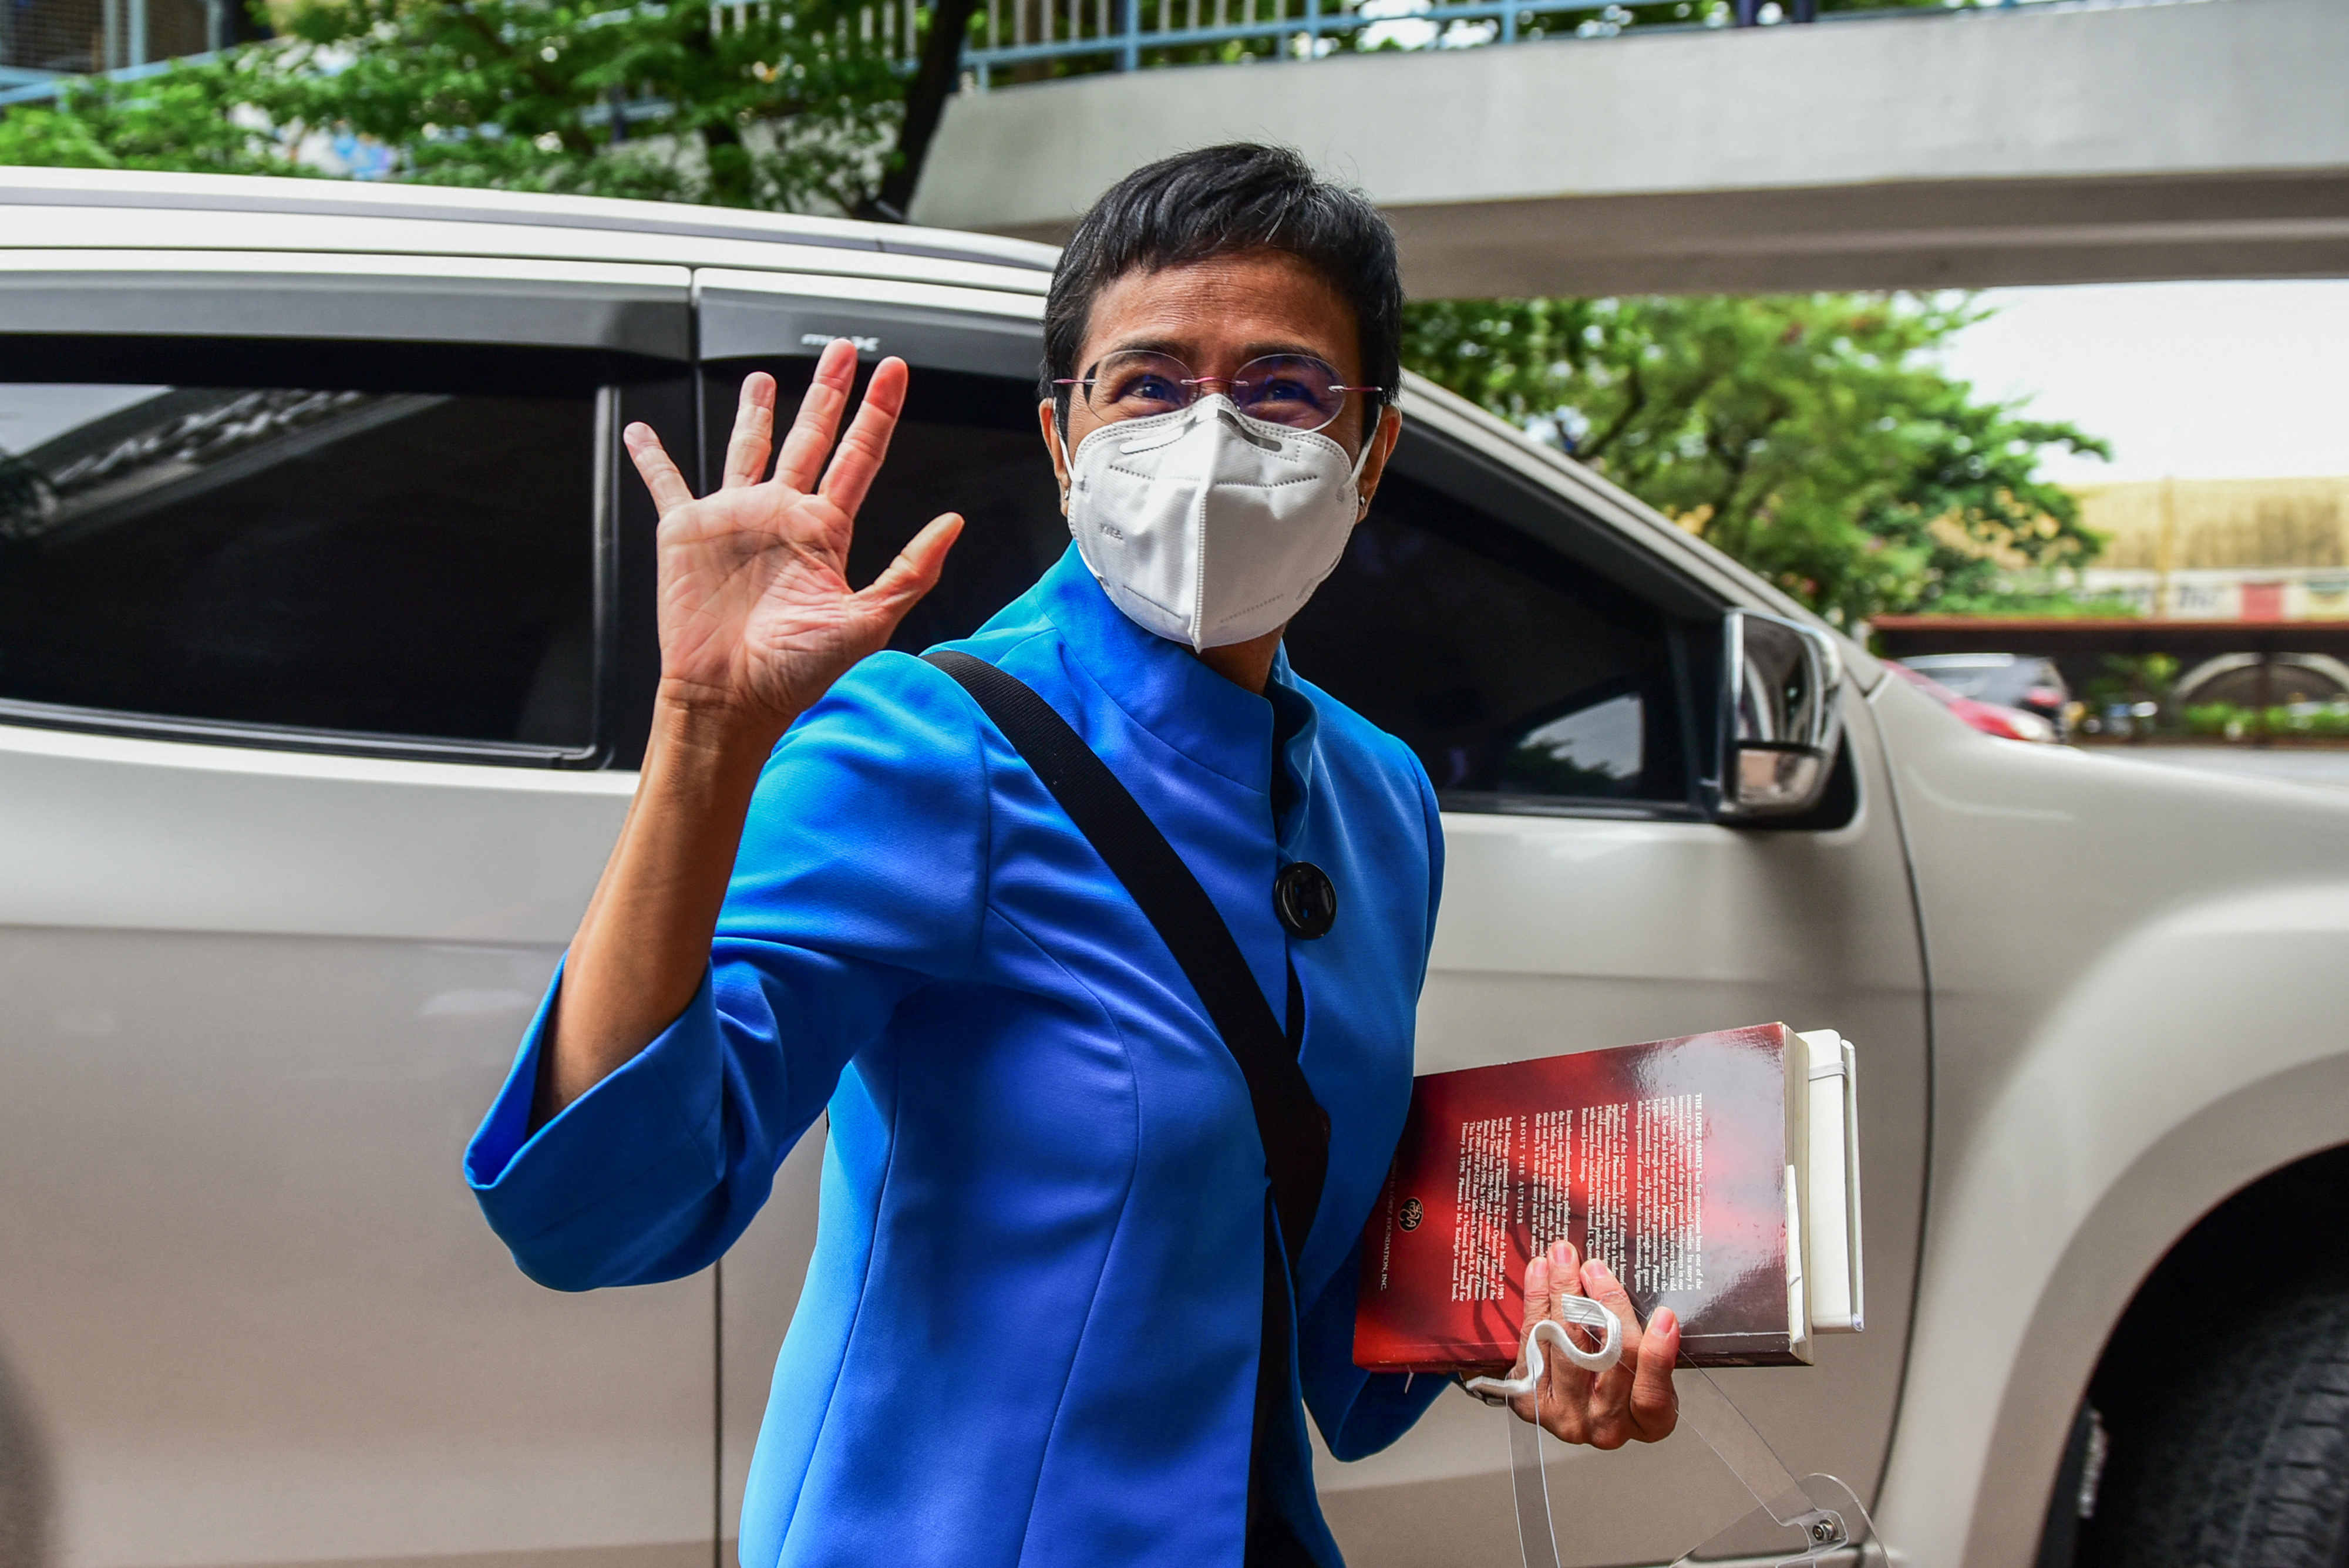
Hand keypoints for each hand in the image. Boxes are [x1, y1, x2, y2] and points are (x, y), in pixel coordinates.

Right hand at [623, 340, 961, 742]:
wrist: (732, 700)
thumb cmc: (796, 674)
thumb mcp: (867, 622)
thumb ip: (912, 569)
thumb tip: (955, 522)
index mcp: (825, 532)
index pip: (859, 457)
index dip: (877, 414)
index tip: (895, 374)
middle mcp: (783, 517)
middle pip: (811, 438)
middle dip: (828, 393)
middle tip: (844, 350)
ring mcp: (735, 519)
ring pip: (748, 448)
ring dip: (756, 412)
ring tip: (764, 377)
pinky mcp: (686, 531)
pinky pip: (667, 484)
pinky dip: (652, 457)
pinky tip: (641, 433)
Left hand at [1507, 1241, 1679, 1447]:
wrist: (1573, 1405)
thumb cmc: (1621, 1380)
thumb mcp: (1648, 1368)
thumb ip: (1645, 1341)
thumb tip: (1639, 1297)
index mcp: (1649, 1423)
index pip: (1652, 1394)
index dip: (1657, 1355)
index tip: (1664, 1314)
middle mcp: (1607, 1427)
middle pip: (1605, 1359)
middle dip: (1600, 1304)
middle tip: (1593, 1267)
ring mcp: (1567, 1417)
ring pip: (1565, 1346)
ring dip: (1561, 1294)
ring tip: (1561, 1260)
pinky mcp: (1532, 1403)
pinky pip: (1533, 1344)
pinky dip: (1536, 1304)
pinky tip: (1540, 1277)